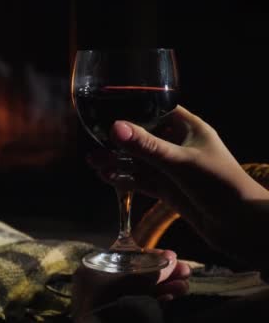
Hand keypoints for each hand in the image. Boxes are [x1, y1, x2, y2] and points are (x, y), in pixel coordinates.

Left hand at [71, 249, 189, 320]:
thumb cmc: (110, 299)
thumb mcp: (132, 280)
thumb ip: (152, 269)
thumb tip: (171, 258)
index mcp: (94, 268)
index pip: (125, 255)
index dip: (150, 255)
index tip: (170, 256)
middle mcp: (100, 281)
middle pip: (137, 272)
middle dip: (163, 272)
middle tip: (185, 271)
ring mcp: (110, 299)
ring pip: (142, 289)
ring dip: (165, 286)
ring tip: (184, 285)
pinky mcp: (120, 312)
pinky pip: (140, 302)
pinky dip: (157, 299)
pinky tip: (172, 295)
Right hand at [87, 105, 268, 267]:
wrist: (242, 228)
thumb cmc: (221, 186)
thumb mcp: (179, 162)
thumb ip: (146, 146)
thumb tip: (115, 128)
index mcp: (189, 129)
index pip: (157, 111)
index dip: (134, 109)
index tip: (108, 108)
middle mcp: (179, 146)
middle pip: (143, 138)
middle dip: (118, 141)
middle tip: (93, 140)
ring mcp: (173, 170)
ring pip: (139, 162)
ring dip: (117, 161)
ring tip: (93, 160)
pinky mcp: (169, 190)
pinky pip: (142, 181)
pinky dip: (124, 179)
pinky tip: (106, 176)